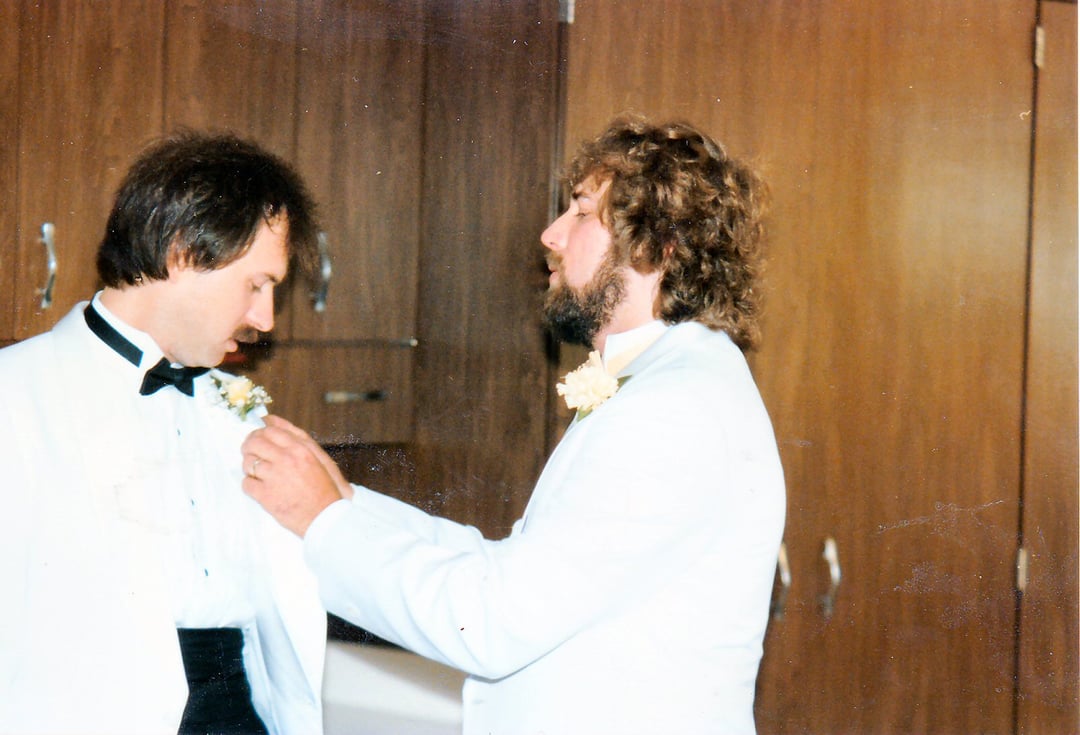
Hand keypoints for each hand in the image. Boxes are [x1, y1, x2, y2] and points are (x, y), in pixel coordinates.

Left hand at [241, 414, 353, 536]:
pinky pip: (247, 483)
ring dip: (249, 467)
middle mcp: (286, 460)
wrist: (325, 517)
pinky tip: (259, 488)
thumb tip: (272, 422)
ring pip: (248, 463)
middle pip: (254, 443)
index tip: (257, 438)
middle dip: (249, 447)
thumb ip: (296, 439)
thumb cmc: (323, 489)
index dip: (260, 433)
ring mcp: (274, 477)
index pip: (270, 431)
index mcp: (299, 449)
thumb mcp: (316, 458)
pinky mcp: (266, 495)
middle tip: (250, 454)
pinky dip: (250, 485)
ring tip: (257, 473)